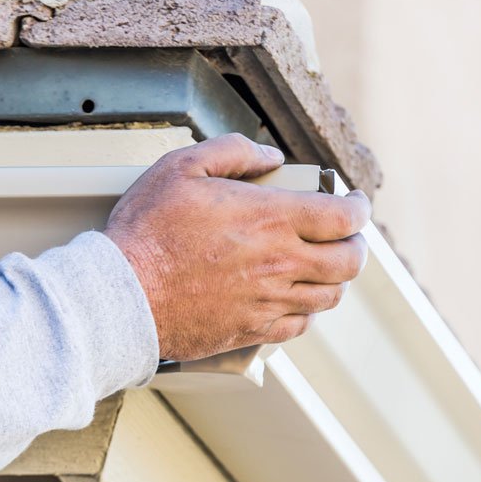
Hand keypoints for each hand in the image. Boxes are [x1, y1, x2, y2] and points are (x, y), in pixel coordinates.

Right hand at [105, 134, 370, 361]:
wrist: (121, 295)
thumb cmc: (146, 231)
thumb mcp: (181, 167)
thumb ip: (232, 152)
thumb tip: (269, 156)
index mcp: (271, 219)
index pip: (344, 217)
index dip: (358, 208)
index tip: (354, 202)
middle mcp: (280, 263)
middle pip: (349, 262)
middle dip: (357, 246)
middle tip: (347, 237)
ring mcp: (268, 301)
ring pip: (329, 296)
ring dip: (335, 279)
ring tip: (324, 267)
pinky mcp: (250, 330)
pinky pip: (298, 326)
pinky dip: (306, 312)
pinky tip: (293, 299)